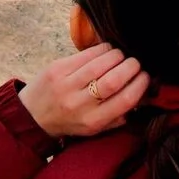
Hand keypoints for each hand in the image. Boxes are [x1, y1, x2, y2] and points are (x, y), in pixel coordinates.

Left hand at [20, 43, 149, 139]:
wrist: (32, 116)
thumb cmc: (69, 121)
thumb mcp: (93, 129)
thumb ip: (117, 116)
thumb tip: (142, 95)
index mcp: (93, 121)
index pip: (125, 100)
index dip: (140, 85)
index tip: (146, 77)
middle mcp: (80, 104)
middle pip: (114, 80)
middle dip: (131, 67)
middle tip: (136, 63)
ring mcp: (66, 85)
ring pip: (101, 63)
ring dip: (118, 56)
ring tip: (122, 56)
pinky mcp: (57, 68)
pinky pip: (86, 54)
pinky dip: (102, 49)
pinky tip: (107, 50)